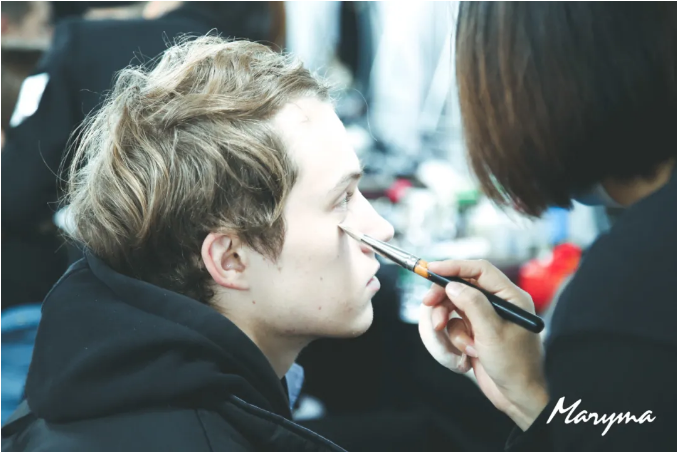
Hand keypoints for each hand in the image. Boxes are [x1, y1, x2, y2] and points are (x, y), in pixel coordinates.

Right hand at [419, 259, 548, 430]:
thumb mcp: (493, 333)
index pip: (479, 270)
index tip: (431, 269)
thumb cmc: (515, 366)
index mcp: (510, 296)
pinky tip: (467, 356)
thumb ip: (472, 304)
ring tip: (459, 346)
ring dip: (450, 326)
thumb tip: (453, 285)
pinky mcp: (475, 333)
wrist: (518, 397)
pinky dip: (455, 340)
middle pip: (461, 287)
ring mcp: (485, 319)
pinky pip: (454, 327)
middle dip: (443, 298)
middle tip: (428, 304)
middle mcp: (497, 304)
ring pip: (454, 308)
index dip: (454, 266)